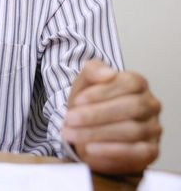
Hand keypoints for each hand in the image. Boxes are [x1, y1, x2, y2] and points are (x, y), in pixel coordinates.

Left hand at [62, 59, 161, 174]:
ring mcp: (153, 129)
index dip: (102, 92)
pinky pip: (135, 152)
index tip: (77, 101)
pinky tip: (90, 148)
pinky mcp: (150, 151)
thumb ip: (93, 70)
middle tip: (70, 119)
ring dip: (97, 133)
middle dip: (96, 114)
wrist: (89, 130)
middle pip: (131, 107)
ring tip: (71, 134)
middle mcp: (150, 105)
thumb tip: (107, 73)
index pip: (128, 84)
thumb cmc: (90, 102)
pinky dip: (110, 150)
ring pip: (131, 130)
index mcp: (138, 84)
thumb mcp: (85, 82)